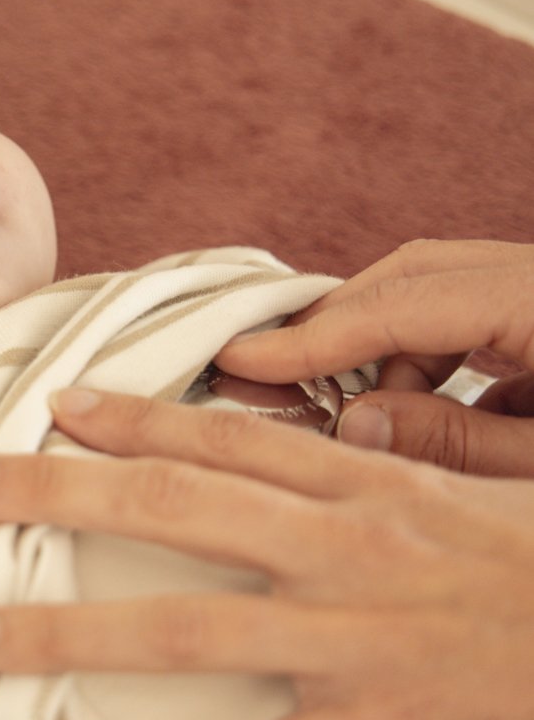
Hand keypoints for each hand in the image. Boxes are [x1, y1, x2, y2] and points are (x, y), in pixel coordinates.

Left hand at [0, 390, 533, 719]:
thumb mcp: (492, 497)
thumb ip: (408, 462)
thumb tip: (344, 434)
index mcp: (376, 488)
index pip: (232, 441)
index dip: (135, 421)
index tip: (50, 407)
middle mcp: (351, 549)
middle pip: (176, 508)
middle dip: (58, 492)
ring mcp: (357, 642)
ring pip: (187, 629)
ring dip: (70, 633)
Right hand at [215, 238, 533, 475]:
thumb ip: (456, 443)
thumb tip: (355, 422)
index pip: (398, 304)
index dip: (310, 337)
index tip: (238, 359)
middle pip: (411, 276)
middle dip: (337, 329)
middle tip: (280, 383)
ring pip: (442, 297)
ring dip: (391, 355)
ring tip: (365, 420)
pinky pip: (482, 325)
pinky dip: (439, 367)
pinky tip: (427, 420)